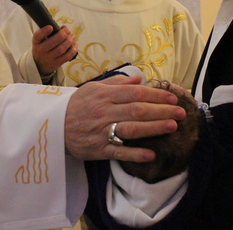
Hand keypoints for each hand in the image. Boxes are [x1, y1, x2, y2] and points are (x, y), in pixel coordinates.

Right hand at [32, 25, 76, 75]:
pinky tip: (74, 44)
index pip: (38, 36)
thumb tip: (64, 27)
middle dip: (62, 35)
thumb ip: (51, 33)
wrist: (40, 65)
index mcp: (36, 42)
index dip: (44, 31)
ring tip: (72, 36)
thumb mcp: (41, 40)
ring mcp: (49, 58)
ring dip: (69, 41)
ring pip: (60, 50)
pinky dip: (72, 50)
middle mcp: (41, 50)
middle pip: (52, 42)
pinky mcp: (56, 64)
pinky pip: (67, 57)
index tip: (51, 27)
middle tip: (68, 30)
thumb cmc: (43, 48)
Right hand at [64, 75, 185, 162]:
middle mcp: (104, 112)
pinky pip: (119, 152)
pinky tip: (151, 154)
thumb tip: (140, 79)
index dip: (155, 96)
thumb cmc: (76, 105)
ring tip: (172, 127)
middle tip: (181, 112)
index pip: (135, 94)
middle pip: (137, 110)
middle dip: (161, 111)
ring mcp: (101, 131)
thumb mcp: (93, 89)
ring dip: (153, 128)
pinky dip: (135, 154)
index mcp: (104, 95)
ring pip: (131, 129)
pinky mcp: (98, 149)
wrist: (52, 126)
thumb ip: (117, 84)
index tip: (172, 98)